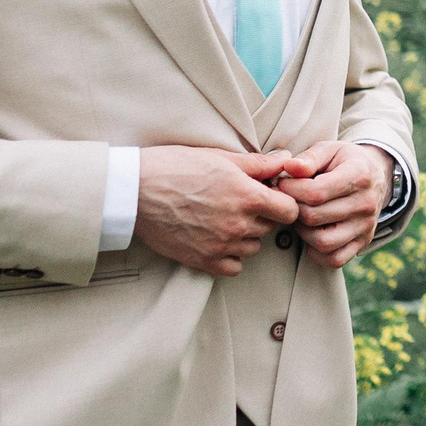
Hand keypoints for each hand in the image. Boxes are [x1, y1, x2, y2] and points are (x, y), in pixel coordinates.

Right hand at [134, 146, 306, 277]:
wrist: (136, 191)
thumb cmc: (175, 167)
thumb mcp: (220, 157)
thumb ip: (257, 164)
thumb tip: (286, 159)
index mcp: (247, 196)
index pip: (290, 211)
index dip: (284, 203)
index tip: (271, 198)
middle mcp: (238, 224)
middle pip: (270, 228)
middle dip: (261, 216)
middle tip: (239, 203)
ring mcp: (221, 245)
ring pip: (253, 247)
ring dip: (245, 236)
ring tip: (223, 219)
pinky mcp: (203, 261)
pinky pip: (234, 268)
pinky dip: (230, 257)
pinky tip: (217, 239)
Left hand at [274, 141, 392, 269]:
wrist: (376, 175)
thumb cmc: (346, 161)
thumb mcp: (330, 149)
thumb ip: (309, 158)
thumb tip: (289, 168)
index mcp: (359, 176)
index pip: (315, 192)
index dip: (290, 190)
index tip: (283, 184)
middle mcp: (366, 204)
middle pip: (314, 217)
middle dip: (293, 209)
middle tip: (289, 200)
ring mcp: (366, 226)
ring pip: (323, 242)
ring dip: (303, 232)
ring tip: (301, 216)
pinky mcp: (363, 242)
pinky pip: (335, 259)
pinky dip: (317, 252)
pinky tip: (312, 234)